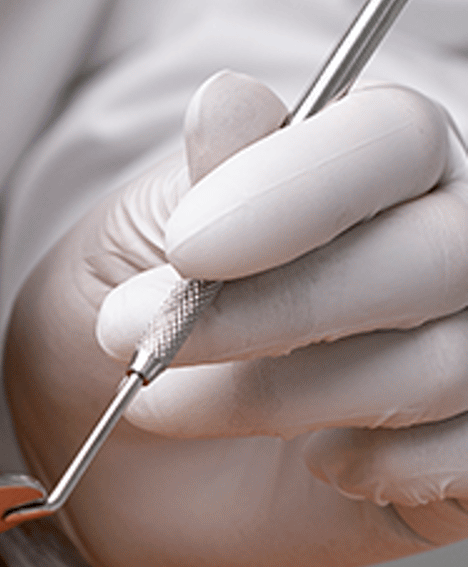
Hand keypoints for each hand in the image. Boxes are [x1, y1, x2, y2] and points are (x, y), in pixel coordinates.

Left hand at [3, 72, 467, 566]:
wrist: (131, 453)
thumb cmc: (144, 316)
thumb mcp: (139, 238)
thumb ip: (203, 178)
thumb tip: (228, 99)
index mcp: (385, 156)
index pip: (395, 138)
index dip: (297, 189)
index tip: (186, 247)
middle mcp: (454, 237)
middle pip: (437, 254)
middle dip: (281, 311)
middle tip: (149, 345)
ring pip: (442, 365)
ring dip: (289, 398)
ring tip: (178, 407)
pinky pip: (465, 455)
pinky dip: (375, 468)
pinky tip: (315, 462)